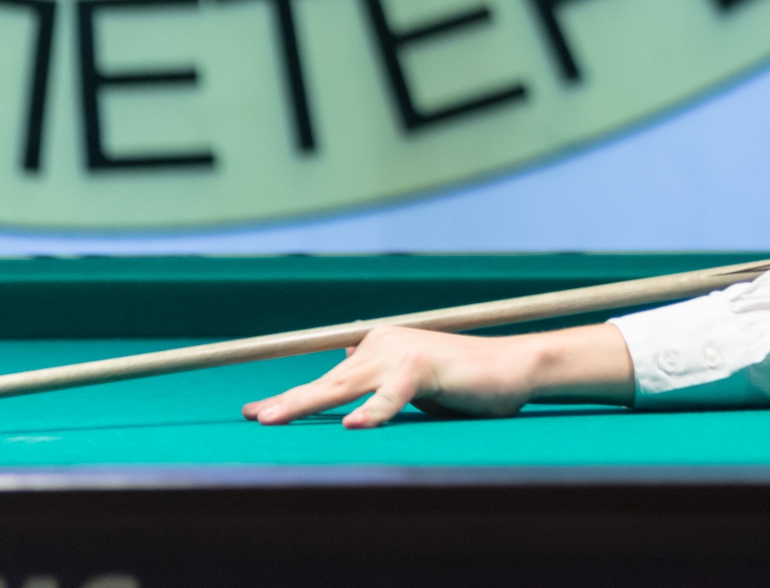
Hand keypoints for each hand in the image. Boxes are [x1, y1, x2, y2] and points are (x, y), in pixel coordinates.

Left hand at [243, 322, 634, 428]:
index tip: (255, 412)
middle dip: (288, 402)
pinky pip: (393, 395)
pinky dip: (374, 411)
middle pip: (327, 381)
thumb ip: (378, 380)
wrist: (516, 367)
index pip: (328, 378)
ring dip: (306, 404)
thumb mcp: (412, 383)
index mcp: (378, 347)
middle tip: (252, 419)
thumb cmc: (467, 382)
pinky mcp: (425, 367)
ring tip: (273, 420)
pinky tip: (354, 426)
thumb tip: (343, 366)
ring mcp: (402, 352)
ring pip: (346, 385)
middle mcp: (383, 344)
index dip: (292, 396)